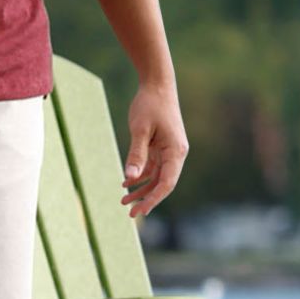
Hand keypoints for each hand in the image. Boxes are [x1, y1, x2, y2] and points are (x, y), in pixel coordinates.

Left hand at [121, 83, 187, 218]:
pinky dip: (140, 175)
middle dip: (147, 199)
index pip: (167, 182)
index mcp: (176, 151)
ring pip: (156, 177)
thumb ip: (136, 154)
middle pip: (163, 183)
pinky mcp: (161, 146)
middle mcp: (176, 153)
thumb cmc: (150, 105)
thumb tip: (130, 178)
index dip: (154, 199)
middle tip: (130, 214)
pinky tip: (126, 182)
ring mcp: (169, 150)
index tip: (140, 211)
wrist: (157, 84)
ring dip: (141, 189)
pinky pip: (152, 167)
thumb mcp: (140, 130)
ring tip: (123, 200)